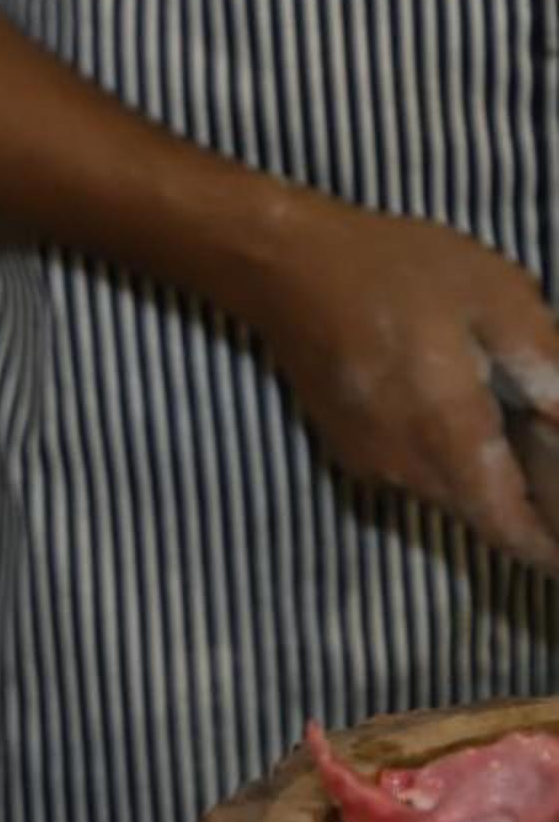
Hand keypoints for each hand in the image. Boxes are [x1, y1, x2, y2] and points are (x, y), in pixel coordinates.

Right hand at [236, 195, 558, 572]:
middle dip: (525, 511)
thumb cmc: (399, 272)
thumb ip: (545, 364)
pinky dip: (448, 461)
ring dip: (485, 480)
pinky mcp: (350, 449)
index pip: (505, 523)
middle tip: (554, 474)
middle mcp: (405, 465)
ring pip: (447, 492)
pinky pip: (414, 472)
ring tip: (517, 439)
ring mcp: (371, 461)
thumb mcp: (497, 299)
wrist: (288, 270)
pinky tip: (459, 413)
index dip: (544, 550)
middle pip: (480, 512)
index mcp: (448, 432)